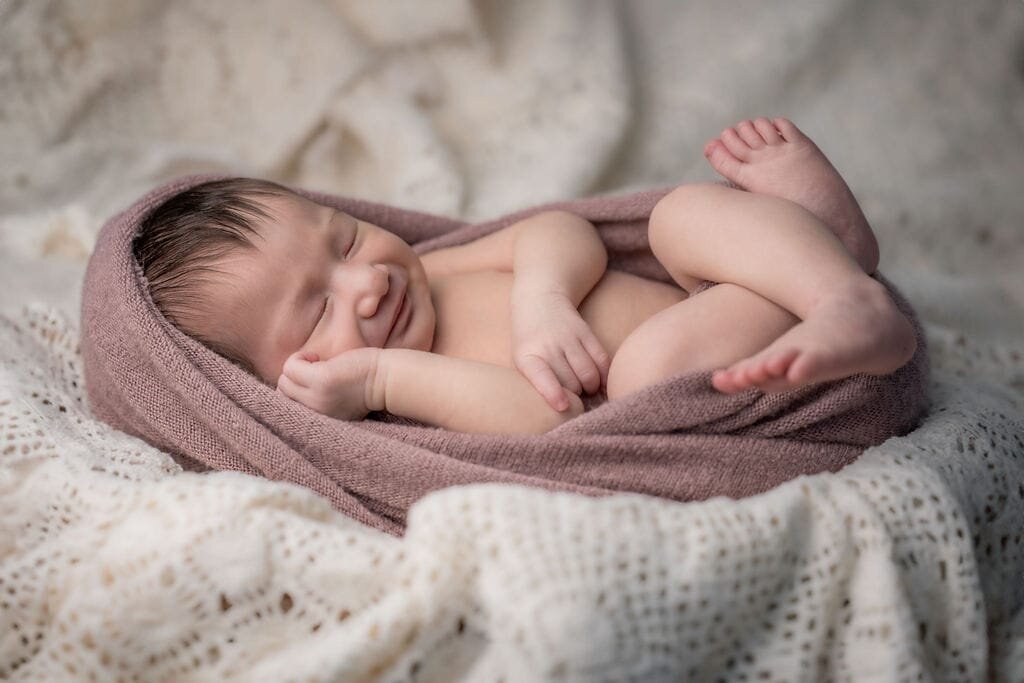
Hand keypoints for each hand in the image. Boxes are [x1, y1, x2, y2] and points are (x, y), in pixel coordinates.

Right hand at [276, 348, 382, 419]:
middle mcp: (316, 414)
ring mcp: (317, 398)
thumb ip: (317, 400)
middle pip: (282, 393)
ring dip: (296, 367)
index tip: (312, 381)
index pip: (288, 409)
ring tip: (316, 362)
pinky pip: (290, 367)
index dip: (295, 390)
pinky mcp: (321, 381)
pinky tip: (317, 357)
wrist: (388, 380)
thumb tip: (291, 386)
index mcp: (321, 421)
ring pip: (283, 381)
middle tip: (315, 368)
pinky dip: (299, 358)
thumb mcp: (338, 401)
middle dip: (294, 377)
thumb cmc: (367, 384)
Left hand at [511, 290, 610, 411]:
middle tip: (572, 396)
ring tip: (584, 388)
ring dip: (590, 388)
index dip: (553, 392)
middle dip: (574, 396)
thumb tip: (565, 410)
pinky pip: (602, 361)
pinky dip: (604, 376)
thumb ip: (538, 384)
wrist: (539, 301)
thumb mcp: (522, 362)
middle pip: (571, 383)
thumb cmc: (529, 343)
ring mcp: (569, 338)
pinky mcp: (586, 333)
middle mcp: (548, 346)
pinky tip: (599, 381)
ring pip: (589, 375)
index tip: (563, 406)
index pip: (542, 376)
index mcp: (527, 356)